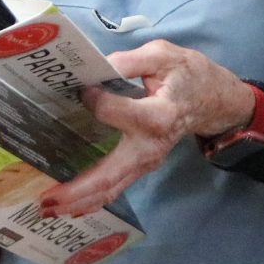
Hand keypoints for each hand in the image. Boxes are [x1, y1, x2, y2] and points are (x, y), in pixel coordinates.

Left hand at [39, 39, 256, 217]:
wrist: (217, 100)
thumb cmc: (188, 75)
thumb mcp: (163, 55)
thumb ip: (129, 60)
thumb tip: (96, 66)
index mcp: (156, 115)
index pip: (113, 112)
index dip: (93, 99)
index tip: (80, 87)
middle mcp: (149, 146)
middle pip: (111, 175)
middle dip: (78, 190)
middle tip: (46, 201)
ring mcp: (146, 160)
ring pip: (112, 187)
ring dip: (80, 200)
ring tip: (48, 209)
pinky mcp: (142, 164)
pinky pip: (116, 185)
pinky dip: (93, 199)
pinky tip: (71, 206)